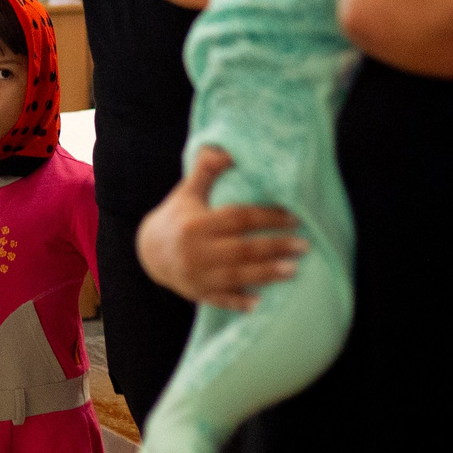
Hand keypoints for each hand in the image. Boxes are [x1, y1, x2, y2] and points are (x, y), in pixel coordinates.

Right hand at [136, 148, 307, 310]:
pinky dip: (239, 302)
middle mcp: (197, 251)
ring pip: (237, 276)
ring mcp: (197, 275)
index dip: (268, 217)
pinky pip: (221, 300)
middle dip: (275, 247)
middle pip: (242, 249)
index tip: (294, 217)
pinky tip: (260, 303)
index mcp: (196, 224)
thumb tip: (225, 150)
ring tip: (294, 270)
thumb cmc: (176, 217)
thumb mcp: (187, 192)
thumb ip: (206, 171)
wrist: (148, 251)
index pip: (238, 218)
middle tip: (304, 245)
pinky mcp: (198, 293)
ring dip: (267, 274)